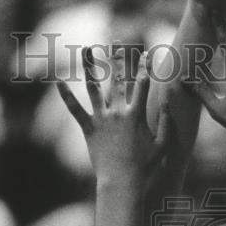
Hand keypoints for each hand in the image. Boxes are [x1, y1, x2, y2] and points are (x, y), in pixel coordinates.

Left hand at [57, 48, 171, 183]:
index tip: (147, 53)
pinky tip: (57, 81)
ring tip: (86, 50)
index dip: (145, 67)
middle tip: (118, 42)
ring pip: (94, 87)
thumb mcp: (163, 145)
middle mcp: (118, 112)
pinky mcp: (88, 129)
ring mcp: (102, 119)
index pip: (143, 84)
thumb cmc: (144, 167)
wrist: (121, 183)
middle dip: (119, 59)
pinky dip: (66, 95)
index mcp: (136, 115)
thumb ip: (166, 122)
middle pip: (119, 79)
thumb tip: (168, 102)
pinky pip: (75, 109)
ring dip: (90, 66)